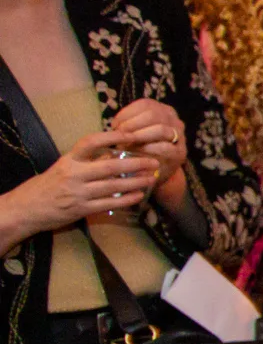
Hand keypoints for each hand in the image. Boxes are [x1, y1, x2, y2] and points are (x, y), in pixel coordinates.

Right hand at [0, 131, 158, 238]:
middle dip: (136, 163)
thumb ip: (86, 160)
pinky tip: (139, 196)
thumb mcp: (64, 166)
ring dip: (135, 182)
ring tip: (152, 177)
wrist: (28, 207)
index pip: (91, 142)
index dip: (112, 136)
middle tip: (154, 160)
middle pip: (110, 166)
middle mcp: (74, 174)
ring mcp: (78, 193)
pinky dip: (126, 200)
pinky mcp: (81, 209)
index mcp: (69, 159)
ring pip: (113, 186)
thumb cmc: (50, 184)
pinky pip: (109, 203)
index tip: (131, 134)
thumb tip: (114, 152)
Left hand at [110, 99, 187, 205]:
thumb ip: (127, 124)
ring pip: (161, 129)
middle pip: (154, 114)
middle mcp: (174, 120)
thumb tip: (116, 125)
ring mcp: (180, 136)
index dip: (127, 113)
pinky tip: (138, 153)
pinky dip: (149, 149)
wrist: (153, 171)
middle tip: (119, 135)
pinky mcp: (179, 153)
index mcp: (163, 111)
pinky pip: (165, 147)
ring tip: (127, 144)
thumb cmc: (139, 148)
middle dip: (132, 124)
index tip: (114, 125)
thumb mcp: (133, 132)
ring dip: (140, 136)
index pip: (146, 104)